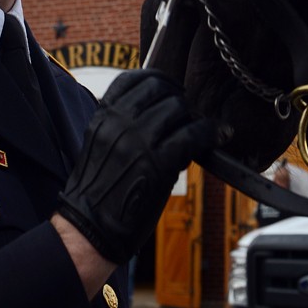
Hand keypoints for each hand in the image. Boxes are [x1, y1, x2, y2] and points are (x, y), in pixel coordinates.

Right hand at [57, 69, 215, 263]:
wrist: (89, 228)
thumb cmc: (97, 191)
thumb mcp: (100, 144)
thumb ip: (123, 124)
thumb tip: (163, 112)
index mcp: (103, 116)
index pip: (134, 78)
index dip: (159, 79)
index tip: (171, 88)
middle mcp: (119, 123)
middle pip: (160, 90)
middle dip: (178, 99)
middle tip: (187, 114)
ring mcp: (138, 141)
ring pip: (178, 108)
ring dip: (193, 116)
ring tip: (199, 130)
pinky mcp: (158, 163)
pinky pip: (192, 134)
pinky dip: (210, 131)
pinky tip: (219, 134)